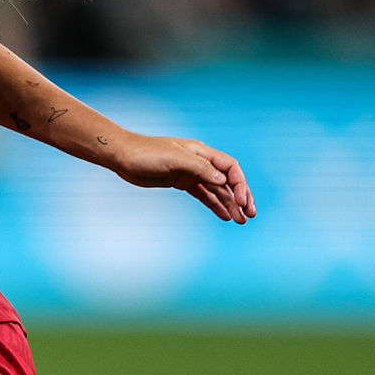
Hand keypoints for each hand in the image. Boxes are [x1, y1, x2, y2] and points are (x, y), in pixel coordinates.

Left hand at [99, 133, 256, 223]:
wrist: (124, 156)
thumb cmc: (147, 153)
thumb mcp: (175, 158)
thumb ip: (200, 168)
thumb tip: (223, 181)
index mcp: (202, 152)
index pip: (230, 168)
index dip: (239, 184)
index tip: (241, 202)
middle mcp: (200, 162)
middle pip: (228, 180)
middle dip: (241, 197)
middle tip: (250, 215)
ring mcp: (191, 173)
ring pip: (217, 190)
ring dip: (230, 205)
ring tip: (240, 221)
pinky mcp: (182, 182)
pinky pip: (204, 195)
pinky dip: (214, 205)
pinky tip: (224, 216)